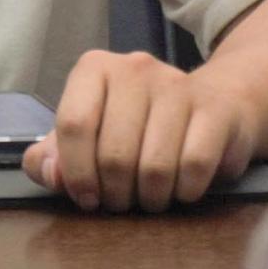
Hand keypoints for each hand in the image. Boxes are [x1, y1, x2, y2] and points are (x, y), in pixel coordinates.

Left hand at [21, 50, 258, 211]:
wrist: (216, 99)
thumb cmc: (139, 122)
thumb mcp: (89, 134)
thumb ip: (53, 156)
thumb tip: (51, 174)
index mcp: (94, 68)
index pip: (73, 124)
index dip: (76, 173)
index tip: (86, 197)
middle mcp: (134, 68)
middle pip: (114, 154)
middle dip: (116, 194)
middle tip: (122, 200)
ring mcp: (177, 84)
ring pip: (154, 166)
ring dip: (151, 197)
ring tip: (151, 196)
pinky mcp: (214, 107)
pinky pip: (194, 166)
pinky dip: (185, 191)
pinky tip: (182, 187)